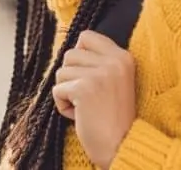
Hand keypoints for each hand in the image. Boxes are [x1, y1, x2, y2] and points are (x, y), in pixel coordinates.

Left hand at [53, 30, 136, 169]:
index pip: (87, 36)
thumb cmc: (114, 118)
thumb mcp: (115, 80)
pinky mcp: (84, 88)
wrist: (122, 145)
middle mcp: (114, 61)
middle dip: (71, 76)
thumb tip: (69, 51)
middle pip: (70, 54)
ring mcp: (100, 73)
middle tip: (86, 96)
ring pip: (61, 71)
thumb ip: (98, 62)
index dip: (79, 53)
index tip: (84, 73)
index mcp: (123, 56)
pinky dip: (62, 105)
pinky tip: (79, 116)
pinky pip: (57, 90)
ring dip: (66, 91)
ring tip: (83, 106)